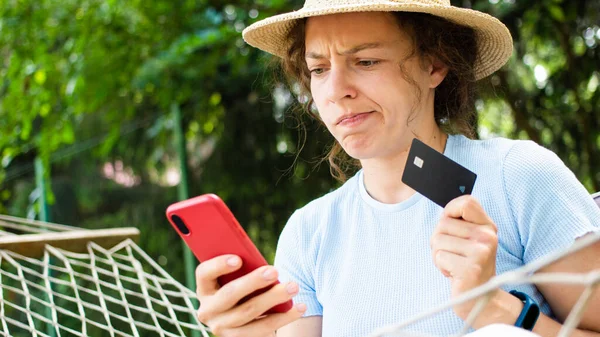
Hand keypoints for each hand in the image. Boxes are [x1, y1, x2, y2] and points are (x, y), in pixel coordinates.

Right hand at [195, 255, 306, 336]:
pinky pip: (264, 328)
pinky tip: (300, 307)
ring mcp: (222, 328)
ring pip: (249, 312)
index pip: (204, 273)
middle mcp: (208, 310)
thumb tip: (261, 262)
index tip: (238, 259)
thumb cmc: (245, 287)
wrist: (249, 320)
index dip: (218, 265)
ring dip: (274, 298)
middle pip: (230, 294)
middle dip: (254, 281)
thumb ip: (243, 269)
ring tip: (293, 286)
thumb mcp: (238, 278)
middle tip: (275, 271)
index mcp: (205, 288)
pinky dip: (284, 317)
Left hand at [430, 195, 498, 318]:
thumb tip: (445, 211)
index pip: (467, 202)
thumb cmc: (468, 265)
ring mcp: (481, 252)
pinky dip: (440, 266)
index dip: (450, 210)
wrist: (481, 298)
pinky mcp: (470, 268)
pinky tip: (454, 273)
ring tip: (454, 263)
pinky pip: (439, 256)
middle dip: (439, 239)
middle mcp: (487, 236)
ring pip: (438, 240)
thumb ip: (459, 223)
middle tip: (454, 254)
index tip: (450, 225)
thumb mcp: (469, 240)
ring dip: (438, 254)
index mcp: (488, 226)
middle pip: (443, 223)